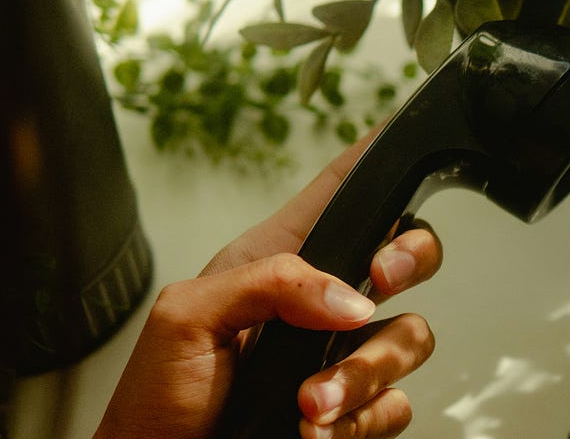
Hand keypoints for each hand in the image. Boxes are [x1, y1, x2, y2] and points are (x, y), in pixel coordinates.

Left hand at [95, 129, 443, 438]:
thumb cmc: (158, 397)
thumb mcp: (186, 316)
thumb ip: (268, 283)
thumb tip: (347, 299)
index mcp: (281, 257)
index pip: (343, 190)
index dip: (381, 161)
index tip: (402, 158)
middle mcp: (323, 300)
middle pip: (409, 253)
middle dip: (411, 259)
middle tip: (379, 281)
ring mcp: (344, 355)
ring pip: (410, 338)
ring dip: (364, 374)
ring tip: (310, 403)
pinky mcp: (354, 409)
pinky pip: (396, 405)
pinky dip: (362, 420)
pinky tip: (318, 429)